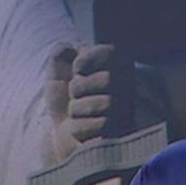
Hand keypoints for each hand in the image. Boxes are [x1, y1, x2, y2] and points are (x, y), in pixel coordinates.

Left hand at [46, 44, 130, 160]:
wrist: (61, 136)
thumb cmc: (64, 101)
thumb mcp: (57, 74)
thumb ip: (59, 55)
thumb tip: (67, 48)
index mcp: (117, 68)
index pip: (112, 53)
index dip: (85, 61)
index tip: (76, 70)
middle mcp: (128, 89)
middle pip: (108, 80)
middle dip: (79, 88)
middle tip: (76, 96)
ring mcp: (126, 113)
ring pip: (102, 104)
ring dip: (77, 110)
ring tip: (78, 114)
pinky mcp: (118, 136)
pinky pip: (98, 126)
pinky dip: (79, 128)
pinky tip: (81, 132)